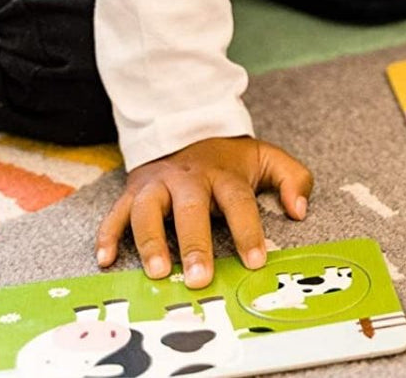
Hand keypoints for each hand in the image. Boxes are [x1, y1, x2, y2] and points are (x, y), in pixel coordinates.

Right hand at [95, 136, 312, 287]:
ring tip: (157, 272)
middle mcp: (188, 178)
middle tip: (200, 278)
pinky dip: (108, 234)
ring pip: (148, 209)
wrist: (185, 129)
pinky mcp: (133, 191)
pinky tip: (106, 259)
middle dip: (195, 243)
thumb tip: (299, 210)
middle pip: (190, 207)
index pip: (238, 201)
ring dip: (150, 240)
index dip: (248, 231)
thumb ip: (292, 178)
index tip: (256, 261)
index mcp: (223, 173)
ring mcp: (158, 184)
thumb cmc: (228, 158)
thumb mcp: (265, 158)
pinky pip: (116, 212)